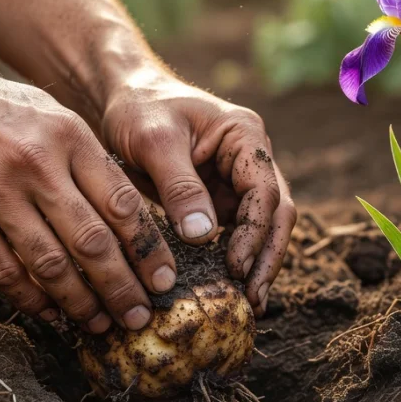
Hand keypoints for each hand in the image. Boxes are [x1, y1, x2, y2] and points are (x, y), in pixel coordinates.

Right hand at [0, 56, 176, 332]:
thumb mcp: (48, 114)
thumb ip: (86, 160)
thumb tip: (131, 214)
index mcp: (67, 136)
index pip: (123, 204)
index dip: (149, 251)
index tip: (166, 280)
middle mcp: (35, 165)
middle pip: (93, 242)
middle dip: (123, 287)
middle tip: (141, 316)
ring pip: (51, 264)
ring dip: (82, 303)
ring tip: (101, 324)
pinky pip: (5, 271)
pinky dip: (33, 300)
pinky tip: (52, 314)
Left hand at [101, 67, 295, 313]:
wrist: (124, 97)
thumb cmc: (139, 108)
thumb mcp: (154, 141)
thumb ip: (180, 186)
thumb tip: (204, 236)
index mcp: (246, 136)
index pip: (265, 191)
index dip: (255, 233)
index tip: (235, 267)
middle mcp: (252, 158)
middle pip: (276, 213)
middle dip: (267, 257)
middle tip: (253, 299)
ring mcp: (238, 179)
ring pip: (262, 227)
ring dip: (257, 264)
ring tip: (249, 303)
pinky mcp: (221, 198)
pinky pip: (236, 232)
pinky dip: (236, 259)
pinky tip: (230, 288)